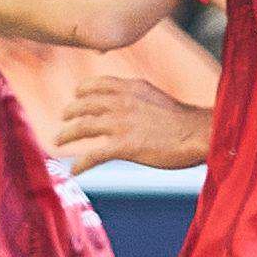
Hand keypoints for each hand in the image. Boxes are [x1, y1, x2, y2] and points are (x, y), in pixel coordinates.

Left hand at [53, 76, 209, 171]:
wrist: (197, 133)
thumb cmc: (183, 121)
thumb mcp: (155, 97)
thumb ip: (136, 97)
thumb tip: (127, 101)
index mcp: (130, 88)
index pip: (97, 84)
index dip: (82, 91)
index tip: (75, 96)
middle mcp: (120, 102)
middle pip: (83, 105)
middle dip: (69, 113)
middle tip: (63, 121)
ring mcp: (120, 124)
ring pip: (82, 127)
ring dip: (67, 135)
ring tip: (58, 142)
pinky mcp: (123, 146)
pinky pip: (92, 155)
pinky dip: (80, 164)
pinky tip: (74, 171)